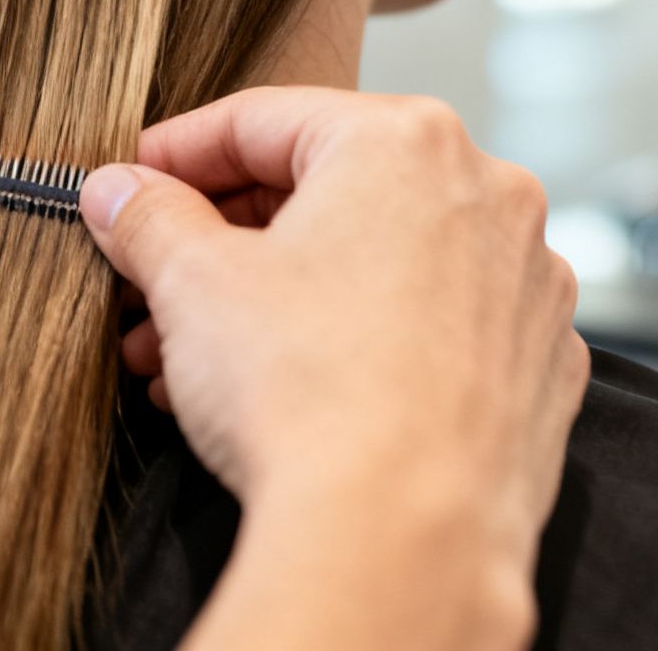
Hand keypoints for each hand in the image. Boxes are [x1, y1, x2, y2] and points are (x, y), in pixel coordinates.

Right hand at [80, 88, 587, 650]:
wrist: (400, 538)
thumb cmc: (307, 392)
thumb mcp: (192, 282)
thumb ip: (150, 217)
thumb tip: (119, 192)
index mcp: (406, 141)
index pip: (263, 120)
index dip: (175, 152)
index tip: (130, 184)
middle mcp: (488, 194)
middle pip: (326, 191)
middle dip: (224, 242)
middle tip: (150, 282)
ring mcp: (525, 285)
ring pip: (377, 264)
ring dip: (279, 299)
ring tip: (190, 359)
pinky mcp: (539, 369)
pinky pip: (429, 329)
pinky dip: (359, 344)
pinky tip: (288, 394)